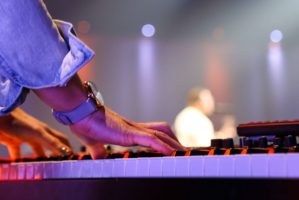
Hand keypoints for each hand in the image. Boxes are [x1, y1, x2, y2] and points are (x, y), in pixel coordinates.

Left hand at [0, 108, 72, 159]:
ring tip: (41, 168)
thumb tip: (68, 152)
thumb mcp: (39, 134)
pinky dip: (19, 160)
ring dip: (39, 159)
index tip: (72, 158)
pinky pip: (18, 153)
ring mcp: (26, 138)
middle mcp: (38, 135)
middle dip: (55, 155)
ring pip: (36, 151)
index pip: (61, 140)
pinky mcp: (13, 141)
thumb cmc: (20, 123)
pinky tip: (18, 166)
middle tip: (58, 165)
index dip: (68, 148)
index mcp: (46, 132)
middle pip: (50, 146)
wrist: (0, 116)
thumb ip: (53, 143)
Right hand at [34, 75, 183, 158]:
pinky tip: (171, 153)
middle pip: (162, 130)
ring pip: (160, 134)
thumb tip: (98, 156)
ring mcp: (132, 129)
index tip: (172, 147)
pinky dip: (162, 146)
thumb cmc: (85, 123)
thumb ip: (98, 149)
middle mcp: (134, 127)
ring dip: (173, 144)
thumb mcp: (93, 141)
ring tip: (184, 153)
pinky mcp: (128, 132)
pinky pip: (150, 139)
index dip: (164, 138)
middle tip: (184, 150)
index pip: (153, 132)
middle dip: (174, 140)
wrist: (79, 113)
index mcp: (128, 130)